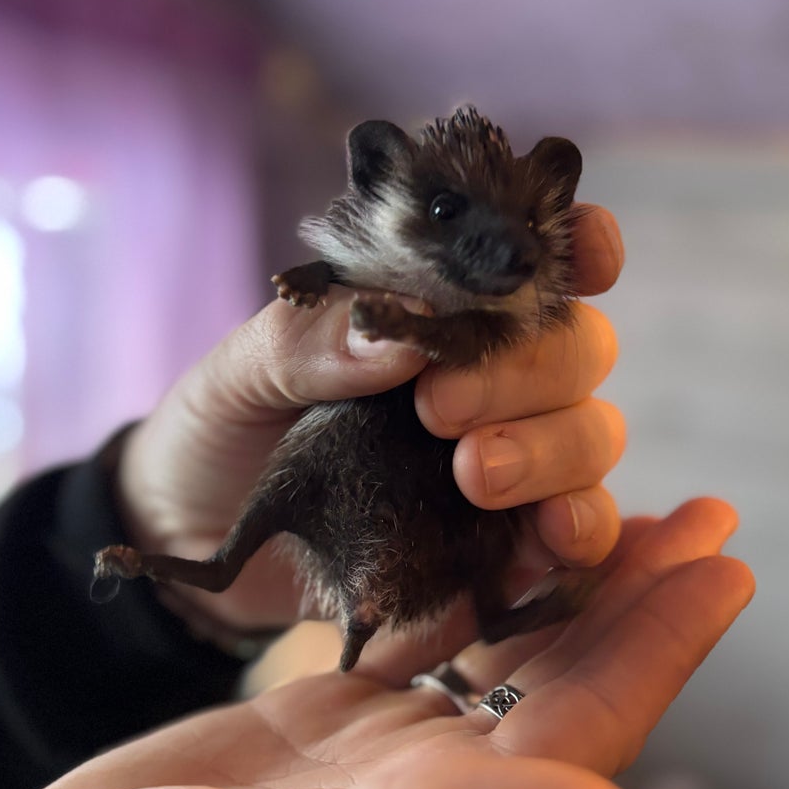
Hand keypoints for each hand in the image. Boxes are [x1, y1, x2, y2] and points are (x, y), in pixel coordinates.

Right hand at [0, 499, 751, 788]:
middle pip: (564, 690)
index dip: (658, 653)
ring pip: (504, 665)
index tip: (724, 564)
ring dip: (569, 589)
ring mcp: (378, 765)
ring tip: (628, 510)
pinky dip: (473, 590)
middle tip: (706, 514)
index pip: (580, 736)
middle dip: (637, 603)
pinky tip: (498, 542)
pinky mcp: (324, 728)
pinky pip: (425, 646)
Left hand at [114, 205, 625, 628]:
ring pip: (592, 432)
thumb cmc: (221, 434)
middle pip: (577, 346)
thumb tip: (400, 335)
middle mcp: (489, 375)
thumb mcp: (236, 376)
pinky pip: (582, 528)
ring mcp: (509, 459)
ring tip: (472, 476)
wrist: (197, 544)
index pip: (533, 259)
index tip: (587, 257)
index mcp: (434, 307)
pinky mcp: (503, 544)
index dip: (579, 244)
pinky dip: (580, 525)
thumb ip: (306, 344)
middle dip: (525, 371)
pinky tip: (547, 533)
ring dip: (551, 448)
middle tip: (438, 410)